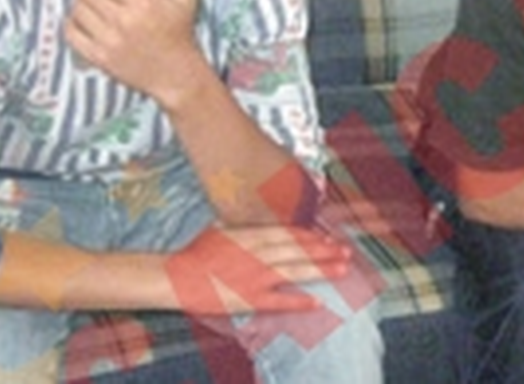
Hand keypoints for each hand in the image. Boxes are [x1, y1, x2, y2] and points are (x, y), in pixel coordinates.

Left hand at [64, 0, 201, 98]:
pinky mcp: (101, 58)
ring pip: (78, 11)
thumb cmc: (180, 35)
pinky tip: (83, 20)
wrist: (177, 75)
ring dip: (80, 3)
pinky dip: (72, 24)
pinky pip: (73, 34)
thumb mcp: (185, 1)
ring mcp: (110, 41)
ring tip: (92, 3)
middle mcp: (124, 21)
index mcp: (142, 3)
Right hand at [164, 224, 352, 314]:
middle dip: (325, 250)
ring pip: (295, 271)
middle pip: (299, 250)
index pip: (290, 234)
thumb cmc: (197, 252)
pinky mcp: (249, 298)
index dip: (312, 236)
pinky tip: (317, 302)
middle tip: (346, 252)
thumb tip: (261, 222)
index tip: (329, 238)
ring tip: (341, 269)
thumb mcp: (223, 229)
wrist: (176, 276)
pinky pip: (279, 301)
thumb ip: (246, 227)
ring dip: (321, 270)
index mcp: (252, 234)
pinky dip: (298, 301)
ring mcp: (255, 276)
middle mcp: (258, 253)